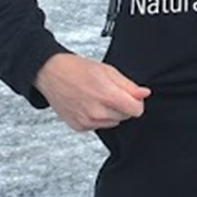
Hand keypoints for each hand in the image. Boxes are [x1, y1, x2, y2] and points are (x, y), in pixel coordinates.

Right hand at [33, 53, 150, 131]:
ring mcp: (87, 121)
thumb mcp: (108, 71)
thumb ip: (128, 85)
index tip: (131, 97)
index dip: (136, 102)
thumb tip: (144, 94)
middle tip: (109, 92)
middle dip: (122, 106)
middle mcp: (97, 112)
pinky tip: (88, 104)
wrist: (51, 74)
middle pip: (125, 117)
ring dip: (110, 112)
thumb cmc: (78, 69)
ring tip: (97, 97)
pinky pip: (99, 126)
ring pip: (113, 122)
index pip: (136, 111)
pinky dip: (97, 117)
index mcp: (107, 96)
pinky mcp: (79, 126)